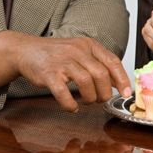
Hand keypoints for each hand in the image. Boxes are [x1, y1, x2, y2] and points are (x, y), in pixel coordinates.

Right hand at [0, 31, 131, 112]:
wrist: (25, 50)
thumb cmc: (56, 55)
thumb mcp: (81, 53)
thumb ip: (100, 65)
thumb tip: (119, 83)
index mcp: (89, 45)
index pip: (113, 62)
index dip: (122, 79)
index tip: (127, 93)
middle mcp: (77, 50)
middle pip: (101, 74)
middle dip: (105, 92)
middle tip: (101, 99)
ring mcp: (62, 61)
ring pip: (86, 82)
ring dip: (90, 98)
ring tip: (87, 101)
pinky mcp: (48, 73)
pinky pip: (63, 92)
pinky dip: (70, 104)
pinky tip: (72, 107)